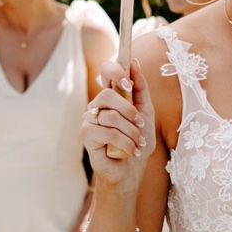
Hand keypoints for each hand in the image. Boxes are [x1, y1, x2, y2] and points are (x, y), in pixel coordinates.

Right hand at [84, 59, 153, 187]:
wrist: (132, 169)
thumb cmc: (138, 140)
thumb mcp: (146, 112)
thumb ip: (140, 88)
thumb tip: (134, 63)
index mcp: (112, 96)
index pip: (107, 71)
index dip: (115, 70)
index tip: (128, 81)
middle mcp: (97, 104)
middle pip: (107, 94)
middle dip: (129, 110)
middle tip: (140, 124)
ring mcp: (89, 118)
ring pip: (111, 116)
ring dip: (131, 132)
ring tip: (138, 143)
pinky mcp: (85, 134)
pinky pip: (108, 132)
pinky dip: (125, 143)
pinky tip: (132, 151)